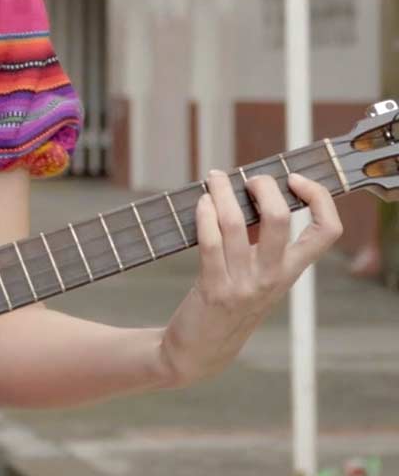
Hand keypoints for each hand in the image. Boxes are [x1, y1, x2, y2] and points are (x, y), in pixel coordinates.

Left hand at [159, 170, 342, 387]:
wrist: (200, 350)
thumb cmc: (228, 303)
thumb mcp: (257, 276)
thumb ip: (262, 244)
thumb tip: (253, 195)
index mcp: (291, 271)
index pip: (327, 232)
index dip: (320, 199)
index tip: (295, 179)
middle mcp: (273, 277)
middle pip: (280, 219)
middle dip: (262, 186)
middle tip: (247, 177)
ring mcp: (244, 284)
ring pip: (237, 224)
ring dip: (222, 192)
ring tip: (214, 177)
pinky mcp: (214, 288)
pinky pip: (209, 242)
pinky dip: (204, 215)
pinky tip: (200, 203)